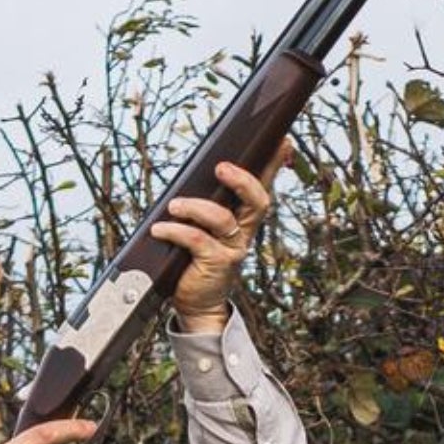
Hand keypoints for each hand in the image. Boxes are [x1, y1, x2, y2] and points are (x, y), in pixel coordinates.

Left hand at [149, 137, 294, 329]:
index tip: (283, 141)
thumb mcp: (202, 227)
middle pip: (257, 201)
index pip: (262, 187)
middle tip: (221, 167)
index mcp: (243, 219)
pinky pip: (197, 240)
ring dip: (196, 208)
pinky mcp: (216, 264)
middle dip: (242, 181)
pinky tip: (160, 228)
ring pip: (222, 219)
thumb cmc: (195, 259)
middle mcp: (243, 232)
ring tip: (174, 206)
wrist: (197, 302)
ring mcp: (232, 249)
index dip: (274, 165)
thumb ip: (202, 205)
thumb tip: (188, 175)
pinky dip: (176, 231)